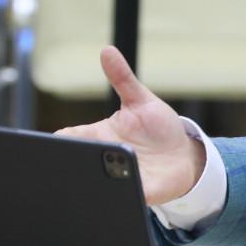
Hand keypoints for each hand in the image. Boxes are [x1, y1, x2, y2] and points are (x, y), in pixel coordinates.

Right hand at [55, 46, 204, 204]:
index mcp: (99, 135)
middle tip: (74, 155)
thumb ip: (122, 78)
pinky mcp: (139, 191)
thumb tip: (107, 51)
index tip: (59, 138)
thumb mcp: (141, 100)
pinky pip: (126, 195)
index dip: (62, 139)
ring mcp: (120, 176)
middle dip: (72, 159)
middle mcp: (105, 158)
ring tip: (99, 169)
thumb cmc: (159, 129)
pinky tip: (126, 186)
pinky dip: (123, 192)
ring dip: (95, 176)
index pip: (70, 138)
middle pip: (77, 160)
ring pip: (97, 181)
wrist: (186, 157)